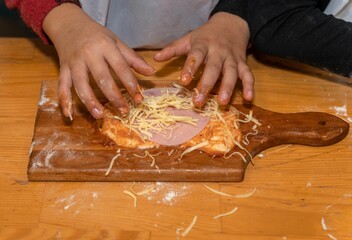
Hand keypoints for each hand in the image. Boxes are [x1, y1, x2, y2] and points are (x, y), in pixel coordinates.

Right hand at [43, 4, 154, 118]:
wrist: (69, 24)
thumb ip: (133, 59)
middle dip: (114, 96)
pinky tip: (68, 114)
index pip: (120, 67)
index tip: (138, 99)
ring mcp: (74, 62)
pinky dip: (64, 100)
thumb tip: (151, 72)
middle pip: (102, 78)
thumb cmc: (97, 35)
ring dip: (90, 101)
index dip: (130, 84)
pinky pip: (62, 86)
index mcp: (105, 46)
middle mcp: (89, 54)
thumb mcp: (116, 42)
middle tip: (124, 111)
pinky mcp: (63, 69)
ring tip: (100, 115)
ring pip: (81, 84)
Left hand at [154, 12, 253, 106]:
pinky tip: (249, 98)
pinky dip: (250, 86)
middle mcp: (219, 52)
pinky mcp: (243, 63)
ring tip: (223, 102)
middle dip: (207, 84)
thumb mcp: (189, 39)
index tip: (182, 81)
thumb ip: (173, 49)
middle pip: (214, 68)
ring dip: (228, 87)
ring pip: (232, 73)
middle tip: (198, 100)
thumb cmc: (206, 35)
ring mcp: (232, 58)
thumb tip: (155, 58)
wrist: (231, 24)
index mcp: (203, 45)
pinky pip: (248, 74)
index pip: (196, 56)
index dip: (190, 68)